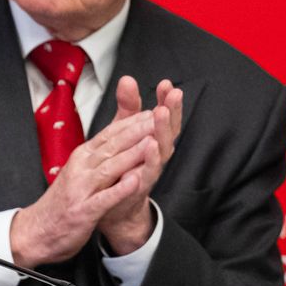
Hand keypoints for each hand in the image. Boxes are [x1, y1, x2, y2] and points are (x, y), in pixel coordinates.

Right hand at [9, 109, 160, 268]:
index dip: (132, 122)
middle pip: (112, 145)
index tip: (152, 111)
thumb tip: (119, 138)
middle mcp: (81, 168)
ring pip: (109, 167)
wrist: (37, 230)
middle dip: (137, 131)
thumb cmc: (63, 202)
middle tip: (159, 118)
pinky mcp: (83, 211)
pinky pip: (104, 198)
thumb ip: (98, 155)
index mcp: (82, 157)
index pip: (110, 134)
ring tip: (152, 142)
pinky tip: (135, 182)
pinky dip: (119, 190)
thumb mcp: (80, 171)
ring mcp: (81, 189)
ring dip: (131, 154)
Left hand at [96, 76, 183, 252]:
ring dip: (163, 131)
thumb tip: (128, 79)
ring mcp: (150, 169)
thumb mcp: (123, 132)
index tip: (166, 83)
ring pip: (163, 149)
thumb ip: (128, 108)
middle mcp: (157, 153)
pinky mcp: (140, 185)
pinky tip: (151, 145)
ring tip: (161, 113)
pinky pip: (149, 172)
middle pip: (170, 129)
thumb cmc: (121, 166)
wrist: (112, 206)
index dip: (166, 100)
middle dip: (172, 110)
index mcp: (153, 137)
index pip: (164, 115)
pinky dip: (151, 159)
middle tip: (173, 93)